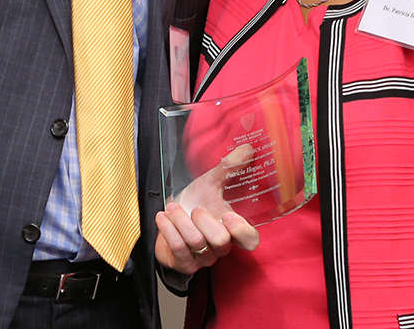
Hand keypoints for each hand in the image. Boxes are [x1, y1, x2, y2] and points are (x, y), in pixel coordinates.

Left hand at [154, 146, 259, 273]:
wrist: (171, 217)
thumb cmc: (196, 201)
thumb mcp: (210, 183)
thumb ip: (228, 168)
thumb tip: (247, 148)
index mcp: (233, 229)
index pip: (250, 241)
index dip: (242, 231)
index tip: (228, 215)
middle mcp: (221, 247)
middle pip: (221, 242)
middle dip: (204, 222)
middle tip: (195, 208)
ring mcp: (204, 258)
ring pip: (197, 244)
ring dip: (181, 222)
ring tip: (172, 208)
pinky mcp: (185, 264)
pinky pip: (179, 250)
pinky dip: (169, 230)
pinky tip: (163, 217)